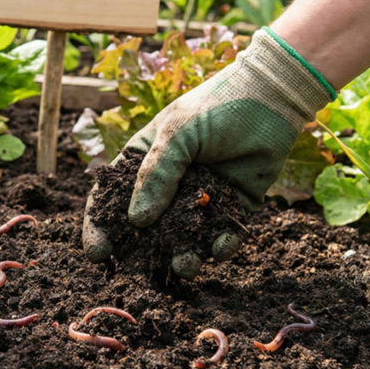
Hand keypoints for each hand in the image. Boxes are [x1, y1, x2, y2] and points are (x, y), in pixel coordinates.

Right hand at [83, 28, 333, 278]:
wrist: (271, 97)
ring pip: (184, 237)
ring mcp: (200, 197)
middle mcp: (169, 185)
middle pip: (147, 228)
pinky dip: (221, 245)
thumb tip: (136, 221)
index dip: (101, 226)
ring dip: (183, 255)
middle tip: (144, 271)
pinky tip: (221, 245)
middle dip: (143, 252)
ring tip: (186, 264)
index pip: (112, 199)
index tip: (98, 252)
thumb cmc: (215, 107)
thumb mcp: (177, 135)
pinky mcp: (233, 206)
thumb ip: (156, 176)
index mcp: (144, 163)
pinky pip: (223, 234)